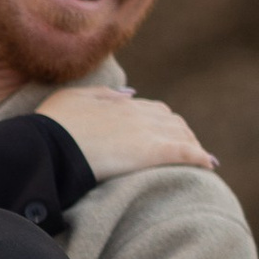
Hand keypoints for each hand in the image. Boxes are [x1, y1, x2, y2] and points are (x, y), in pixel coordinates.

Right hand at [38, 88, 215, 178]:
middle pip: (171, 121)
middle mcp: (137, 113)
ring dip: (192, 145)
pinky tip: (210, 164)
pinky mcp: (150, 152)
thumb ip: (102, 95)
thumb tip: (129, 94)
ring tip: (200, 159)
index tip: (167, 133)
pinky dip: (200, 157)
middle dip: (182, 133)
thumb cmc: (51, 125)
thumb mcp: (72, 98)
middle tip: (188, 148)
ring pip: (181, 134)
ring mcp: (145, 131)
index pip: (152, 109)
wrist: (48, 145)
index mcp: (119, 103)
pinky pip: (184, 152)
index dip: (163, 122)